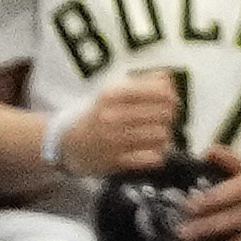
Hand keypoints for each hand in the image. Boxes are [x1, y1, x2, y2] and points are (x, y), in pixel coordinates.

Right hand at [54, 68, 187, 180]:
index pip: (160, 91)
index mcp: (113, 94)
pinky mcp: (115, 162)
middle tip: (165, 118)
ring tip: (157, 133)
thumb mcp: (113, 91)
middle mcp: (113, 116)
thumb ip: (143, 82)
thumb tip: (168, 78)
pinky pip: (152, 157)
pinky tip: (151, 149)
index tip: (171, 100)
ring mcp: (113, 140)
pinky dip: (157, 153)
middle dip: (170, 115)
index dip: (171, 96)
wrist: (68, 144)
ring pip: (161, 135)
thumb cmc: (99, 114)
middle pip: (164, 113)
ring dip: (165, 134)